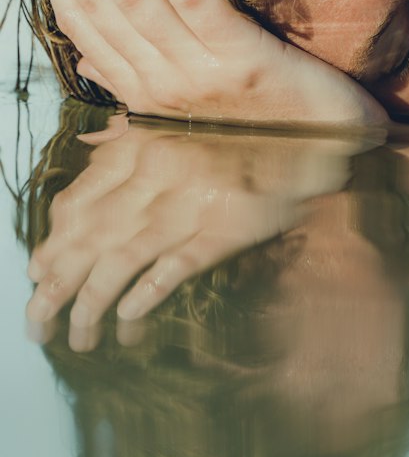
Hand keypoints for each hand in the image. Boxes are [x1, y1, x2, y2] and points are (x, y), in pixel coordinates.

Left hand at [24, 115, 373, 347]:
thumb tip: (99, 148)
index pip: (80, 202)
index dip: (53, 243)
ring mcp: (192, 200)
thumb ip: (144, 134)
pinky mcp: (228, 225)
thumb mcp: (193, 118)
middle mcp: (159, 172)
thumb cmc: (263, 118)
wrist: (323, 124)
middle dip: (56, 287)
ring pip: (121, 258)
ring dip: (92, 304)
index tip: (37, 273)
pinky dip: (147, 294)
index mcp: (146, 144)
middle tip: (38, 325)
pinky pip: (176, 265)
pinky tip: (130, 322)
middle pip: (89, 238)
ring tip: (79, 338)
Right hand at [29, 0, 388, 129]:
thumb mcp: (194, 106)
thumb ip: (139, 81)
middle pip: (98, 2)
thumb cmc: (268, 117)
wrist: (333, 145)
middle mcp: (163, 86)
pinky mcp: (244, 58)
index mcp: (145, 95)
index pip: (81, 23)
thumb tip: (87, 57)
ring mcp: (201, 73)